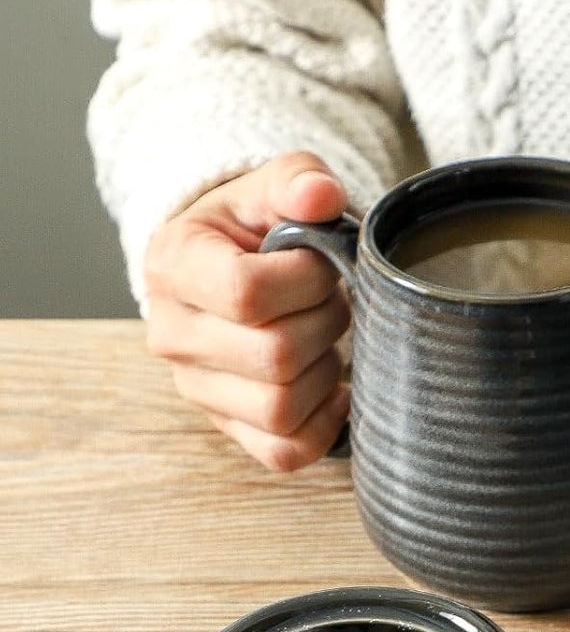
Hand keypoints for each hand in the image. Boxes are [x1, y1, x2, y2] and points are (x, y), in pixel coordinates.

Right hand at [143, 152, 352, 471]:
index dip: (305, 280)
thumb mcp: (269, 190)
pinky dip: (324, 424)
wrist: (232, 271)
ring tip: (325, 337)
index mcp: (173, 265)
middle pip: (275, 355)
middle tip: (332, 301)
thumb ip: (296, 180)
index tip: (319, 263)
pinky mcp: (231, 428)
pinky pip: (287, 451)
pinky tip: (334, 388)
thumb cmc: (254, 232)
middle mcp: (173, 335)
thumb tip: (321, 195)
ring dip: (325, 372)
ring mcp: (199, 389)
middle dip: (325, 324)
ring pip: (282, 408)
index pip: (247, 293)